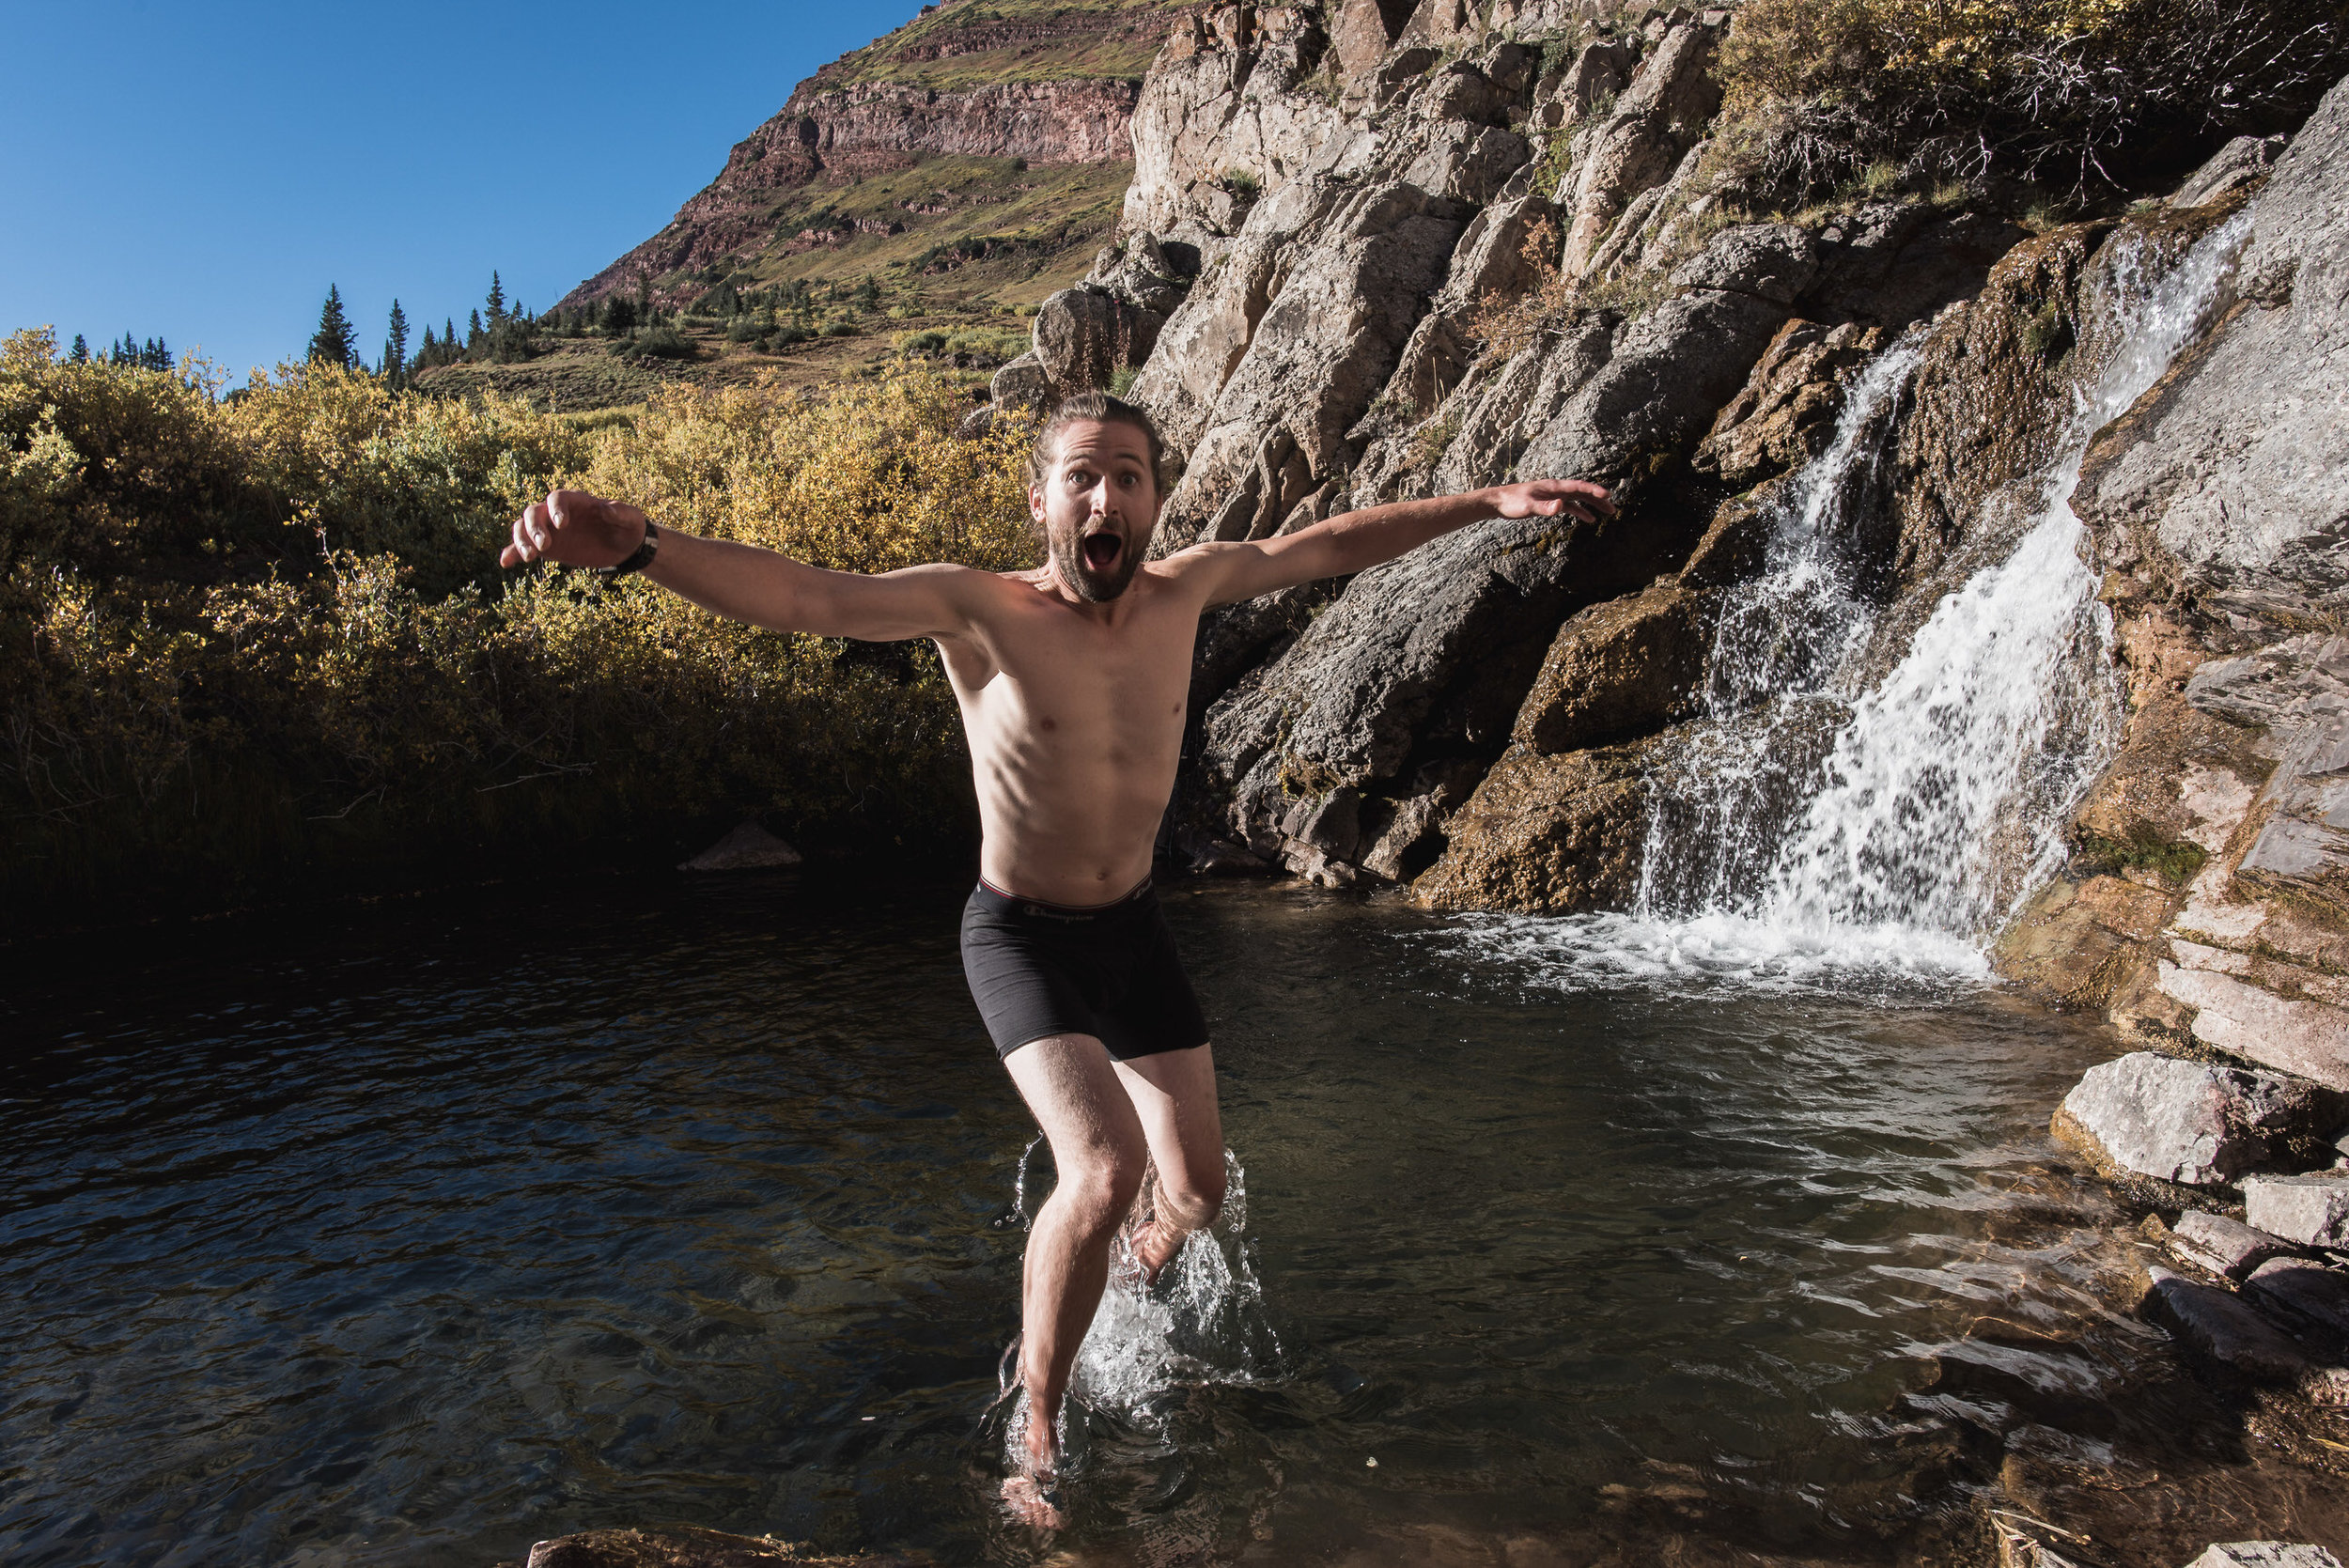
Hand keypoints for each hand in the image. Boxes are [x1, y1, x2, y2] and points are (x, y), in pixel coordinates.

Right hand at [499, 488, 649, 568]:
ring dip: (521, 540)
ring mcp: (548, 530)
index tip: (562, 525)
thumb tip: (607, 509)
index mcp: (576, 501)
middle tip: (544, 545)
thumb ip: (622, 512)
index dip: (555, 508)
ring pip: (523, 528)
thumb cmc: (628, 527)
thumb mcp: (631, 519)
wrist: (624, 545)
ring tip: (530, 557)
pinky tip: (506, 562)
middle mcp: (556, 513)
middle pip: (534, 512)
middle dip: (535, 527)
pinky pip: (523, 547)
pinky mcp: (546, 548)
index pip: (557, 498)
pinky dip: (512, 553)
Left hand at [1486, 478, 1614, 523]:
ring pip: (1579, 499)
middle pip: (1583, 492)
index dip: (1594, 491)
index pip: (1578, 487)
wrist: (1498, 501)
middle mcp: (1556, 489)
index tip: (1607, 495)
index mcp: (1553, 487)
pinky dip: (1580, 511)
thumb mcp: (1527, 507)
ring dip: (1593, 505)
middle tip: (1613, 509)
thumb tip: (1561, 506)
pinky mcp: (1549, 503)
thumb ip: (1544, 507)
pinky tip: (1589, 519)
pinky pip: (1570, 506)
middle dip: (1599, 499)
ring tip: (1608, 513)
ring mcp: (1554, 495)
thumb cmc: (1511, 502)